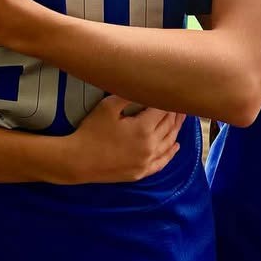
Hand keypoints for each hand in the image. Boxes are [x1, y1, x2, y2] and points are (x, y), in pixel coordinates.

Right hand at [60, 96, 184, 183]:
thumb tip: (144, 87)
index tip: (173, 92)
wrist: (78, 161)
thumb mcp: (107, 107)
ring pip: (169, 143)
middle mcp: (150, 146)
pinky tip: (176, 146)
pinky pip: (162, 162)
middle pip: (169, 126)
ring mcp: (147, 161)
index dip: (169, 101)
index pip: (163, 111)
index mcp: (143, 128)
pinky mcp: (141, 172)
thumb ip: (128, 95)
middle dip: (176, 113)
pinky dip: (171, 153)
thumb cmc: (91, 131)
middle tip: (181, 103)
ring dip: (177, 130)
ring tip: (181, 119)